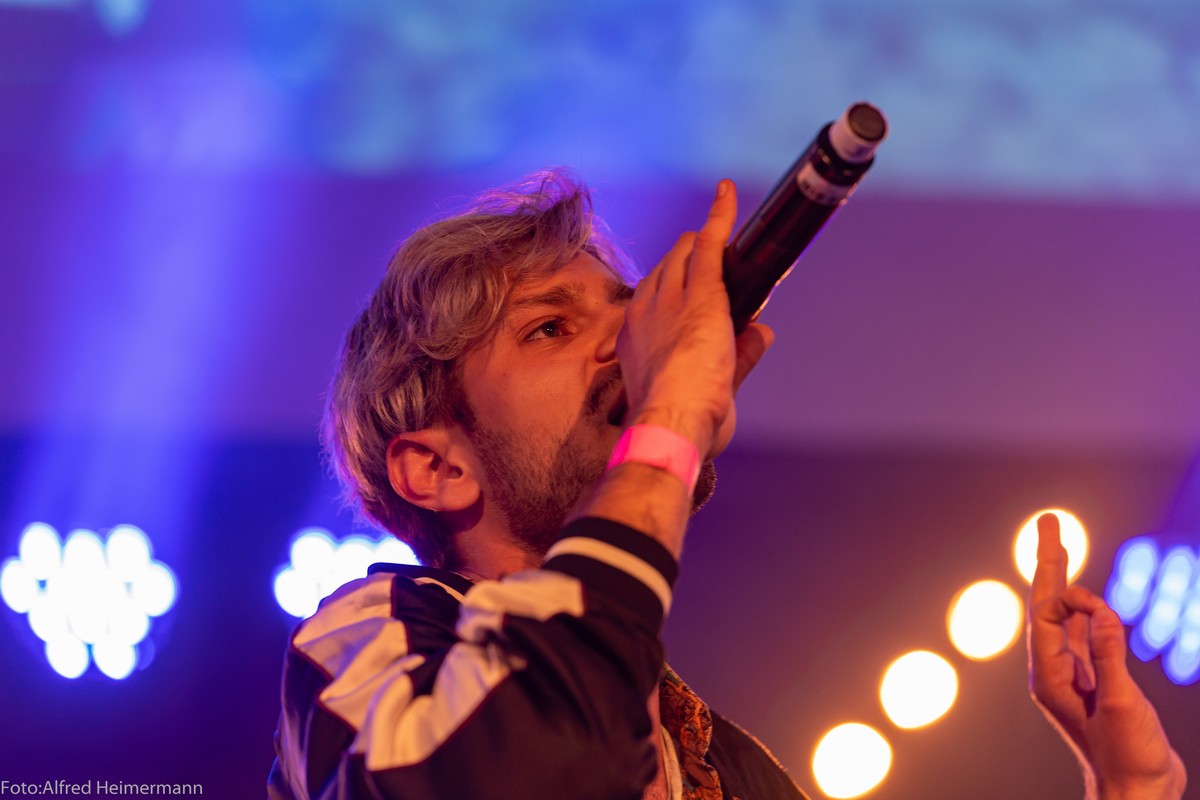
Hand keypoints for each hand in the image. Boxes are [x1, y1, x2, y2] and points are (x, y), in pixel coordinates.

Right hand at [617, 180, 772, 458]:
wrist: (671, 421)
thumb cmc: (681, 422)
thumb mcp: (713, 391)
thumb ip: (740, 358)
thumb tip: (764, 333)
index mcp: (636, 339)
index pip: (654, 299)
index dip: (674, 293)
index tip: (688, 295)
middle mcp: (648, 311)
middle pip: (668, 268)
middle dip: (689, 261)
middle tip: (711, 259)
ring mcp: (672, 298)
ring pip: (687, 252)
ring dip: (704, 239)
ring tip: (718, 220)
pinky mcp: (702, 292)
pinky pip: (711, 243)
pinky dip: (720, 216)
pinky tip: (727, 192)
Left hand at [1028, 513, 1186, 798]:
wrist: (1139, 791)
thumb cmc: (1128, 756)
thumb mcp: (1121, 704)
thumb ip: (1109, 656)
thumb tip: (1099, 611)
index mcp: (1050, 675)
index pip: (1046, 615)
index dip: (1062, 587)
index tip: (1078, 573)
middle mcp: (1053, 670)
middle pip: (1046, 605)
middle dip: (1048, 562)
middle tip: (1049, 521)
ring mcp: (1071, 673)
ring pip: (1062, 616)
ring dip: (1063, 581)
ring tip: (1057, 544)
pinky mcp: (1091, 679)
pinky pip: (1079, 632)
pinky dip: (1082, 608)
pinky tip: (1083, 596)